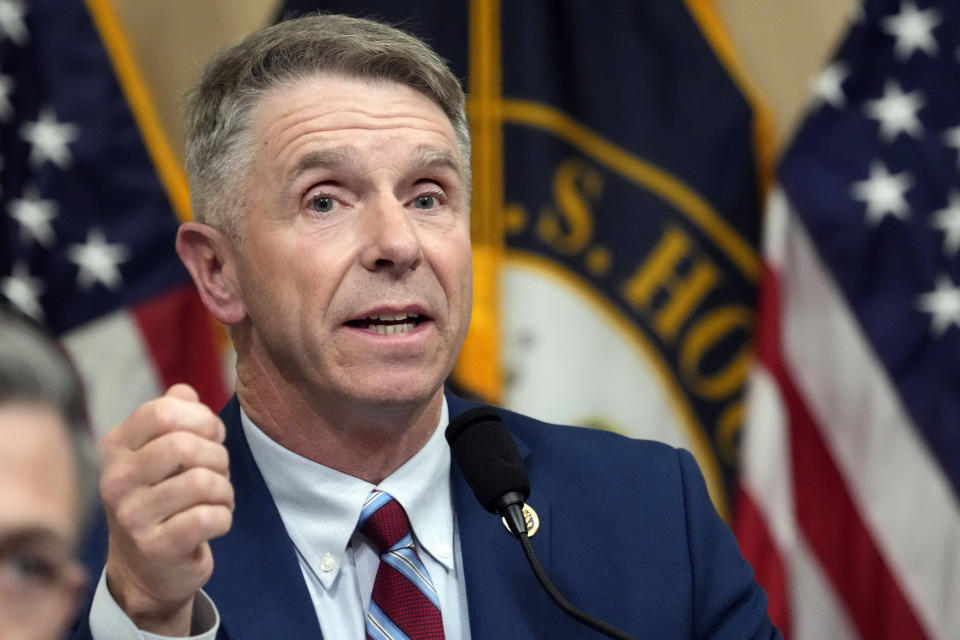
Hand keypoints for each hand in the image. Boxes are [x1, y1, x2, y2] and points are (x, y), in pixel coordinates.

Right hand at [99, 384, 232, 634]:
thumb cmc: (161, 498)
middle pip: (184, 445)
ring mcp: (132, 517)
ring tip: (218, 498)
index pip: (162, 411)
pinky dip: (224, 516)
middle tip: (218, 471)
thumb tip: (184, 392)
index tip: (212, 436)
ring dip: (224, 489)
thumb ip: (172, 415)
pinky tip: (215, 521)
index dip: (201, 419)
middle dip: (217, 455)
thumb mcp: (158, 453)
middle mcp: (115, 480)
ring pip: (201, 482)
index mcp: (115, 448)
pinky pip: (207, 518)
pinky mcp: (155, 548)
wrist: (146, 570)